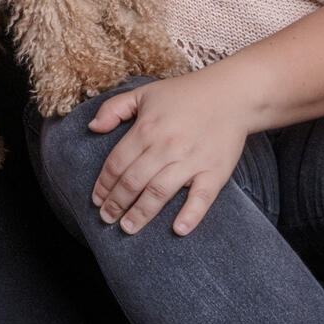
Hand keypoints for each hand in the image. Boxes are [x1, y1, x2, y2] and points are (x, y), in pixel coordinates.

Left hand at [87, 72, 252, 236]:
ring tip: (127, 228)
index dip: (104, 183)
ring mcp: (191, 160)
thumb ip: (113, 109)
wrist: (231, 94)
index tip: (96, 199)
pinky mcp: (215, 171)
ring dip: (141, 213)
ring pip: (160, 192)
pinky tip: (178, 229)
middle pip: (134, 181)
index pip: (117, 163)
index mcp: (147, 128)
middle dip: (116, 203)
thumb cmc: (184, 94)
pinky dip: (190, 214)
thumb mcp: (143, 93)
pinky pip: (202, 197)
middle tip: (106, 218)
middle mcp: (166, 146)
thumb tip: (92, 128)